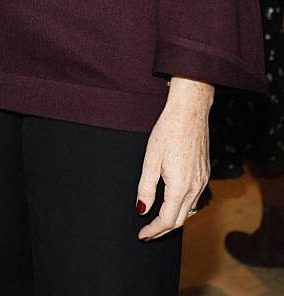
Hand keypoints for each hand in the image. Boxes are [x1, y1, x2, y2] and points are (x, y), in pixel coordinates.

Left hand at [137, 77, 211, 240]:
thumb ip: (146, 188)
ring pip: (189, 210)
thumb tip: (142, 209)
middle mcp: (195, 187)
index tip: (142, 235)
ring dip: (173, 219)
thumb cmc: (168, 132)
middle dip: (163, 230)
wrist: (190, 112)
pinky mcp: (205, 173)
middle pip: (180, 220)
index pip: (167, 220)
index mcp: (180, 187)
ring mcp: (202, 181)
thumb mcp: (150, 160)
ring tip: (157, 220)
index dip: (153, 231)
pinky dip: (183, 206)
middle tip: (148, 232)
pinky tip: (173, 201)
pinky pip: (195, 198)